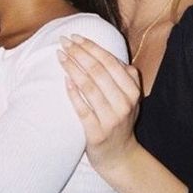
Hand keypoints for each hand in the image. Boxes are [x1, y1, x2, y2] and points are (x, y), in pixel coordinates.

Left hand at [58, 34, 140, 173]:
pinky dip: (73, 93)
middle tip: (63, 41)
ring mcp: (111, 119)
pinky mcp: (96, 133)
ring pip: (89, 87)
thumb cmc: (119, 120)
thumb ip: (126, 78)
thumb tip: (114, 57)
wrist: (119, 156)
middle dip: (79, 53)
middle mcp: (124, 104)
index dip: (91, 47)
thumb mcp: (129, 99)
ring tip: (60, 55)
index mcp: (132, 91)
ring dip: (72, 68)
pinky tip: (64, 80)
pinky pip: (83, 110)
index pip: (110, 62)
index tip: (75, 36)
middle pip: (98, 71)